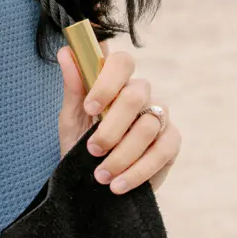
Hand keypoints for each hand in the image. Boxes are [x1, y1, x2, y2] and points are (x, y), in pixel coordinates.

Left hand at [59, 38, 181, 193]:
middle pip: (136, 95)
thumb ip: (74, 87)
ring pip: (148, 126)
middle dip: (112, 127)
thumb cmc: (81, 145)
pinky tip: (118, 185)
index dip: (107, 81)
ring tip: (101, 176)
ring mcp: (159, 116)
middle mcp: (141, 94)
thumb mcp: (72, 119)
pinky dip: (138, 171)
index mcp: (116, 82)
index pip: (121, 62)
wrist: (93, 186)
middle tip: (93, 150)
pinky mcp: (171, 142)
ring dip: (122, 155)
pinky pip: (162, 151)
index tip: (89, 107)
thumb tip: (65, 51)